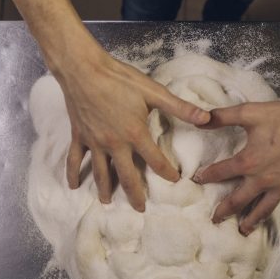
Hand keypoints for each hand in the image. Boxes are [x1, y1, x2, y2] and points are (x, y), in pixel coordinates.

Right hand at [57, 51, 210, 211]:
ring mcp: (94, 142)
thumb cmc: (119, 78)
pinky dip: (73, 173)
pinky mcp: (79, 136)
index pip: (155, 161)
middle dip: (135, 195)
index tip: (175, 180)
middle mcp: (114, 144)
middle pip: (126, 176)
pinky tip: (73, 185)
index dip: (167, 172)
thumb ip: (180, 108)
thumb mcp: (153, 91)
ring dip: (105, 189)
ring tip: (107, 203)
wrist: (83, 69)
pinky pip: (75, 160)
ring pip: (100, 172)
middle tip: (140, 209)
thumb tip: (206, 118)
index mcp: (135, 134)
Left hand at [192, 98, 279, 243]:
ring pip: (263, 210)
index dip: (206, 176)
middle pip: (238, 200)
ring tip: (243, 231)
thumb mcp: (250, 113)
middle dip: (224, 210)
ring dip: (251, 222)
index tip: (197, 180)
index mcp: (248, 161)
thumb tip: (200, 118)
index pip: (221, 172)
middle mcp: (263, 179)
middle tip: (214, 219)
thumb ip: (223, 116)